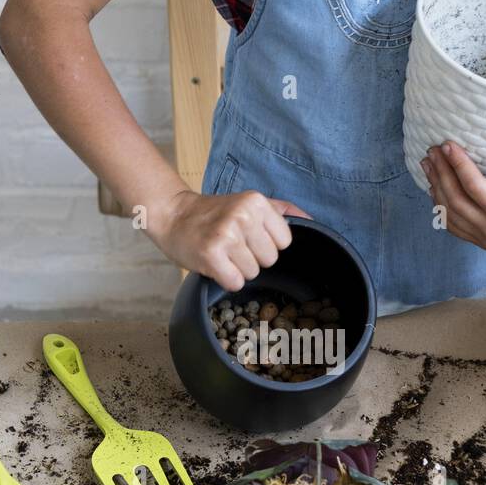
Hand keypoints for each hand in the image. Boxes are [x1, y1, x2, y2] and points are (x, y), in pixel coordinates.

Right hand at [147, 190, 310, 290]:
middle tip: (232, 245)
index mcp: (257, 202)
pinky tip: (215, 264)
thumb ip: (281, 211)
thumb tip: (312, 221)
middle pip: (270, 260)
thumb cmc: (214, 213)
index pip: (284, 242)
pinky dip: (226, 279)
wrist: (173, 215)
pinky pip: (235, 282)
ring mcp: (227, 235)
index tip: (248, 236)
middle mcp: (244, 216)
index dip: (267, 244)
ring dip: (237, 269)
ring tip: (222, 253)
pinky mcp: (211, 255)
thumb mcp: (248, 202)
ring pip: (252, 273)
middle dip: (253, 258)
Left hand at [421, 139, 485, 250]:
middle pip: (456, 201)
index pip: (475, 188)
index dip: (459, 165)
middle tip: (433, 150)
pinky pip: (453, 224)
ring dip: (435, 187)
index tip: (447, 144)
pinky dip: (440, 204)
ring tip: (428, 163)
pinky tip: (435, 184)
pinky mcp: (482, 241)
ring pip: (450, 215)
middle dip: (442, 173)